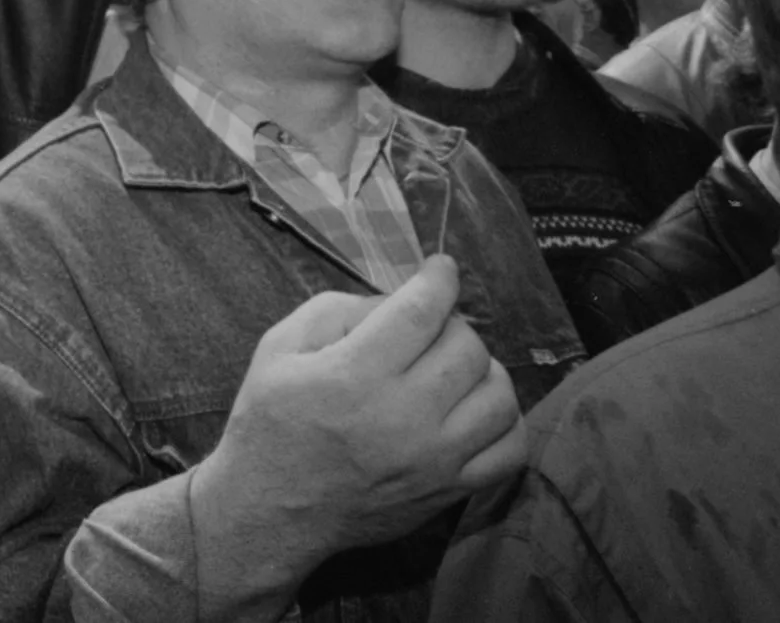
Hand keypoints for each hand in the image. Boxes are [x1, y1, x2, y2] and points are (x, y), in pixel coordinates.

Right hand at [192, 258, 526, 569]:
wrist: (272, 510)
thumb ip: (337, 311)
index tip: (439, 269)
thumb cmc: (270, 422)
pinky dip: (505, 421)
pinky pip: (510, 450)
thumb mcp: (278, 348)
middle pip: (467, 347)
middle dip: (452, 323)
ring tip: (454, 369)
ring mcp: (434, 459)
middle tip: (430, 327)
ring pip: (498, 394)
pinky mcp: (450, 491)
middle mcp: (402, 415)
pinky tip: (476, 409)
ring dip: (482, 369)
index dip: (439, 279)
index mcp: (354, 374)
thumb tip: (396, 301)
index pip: (422, 310)